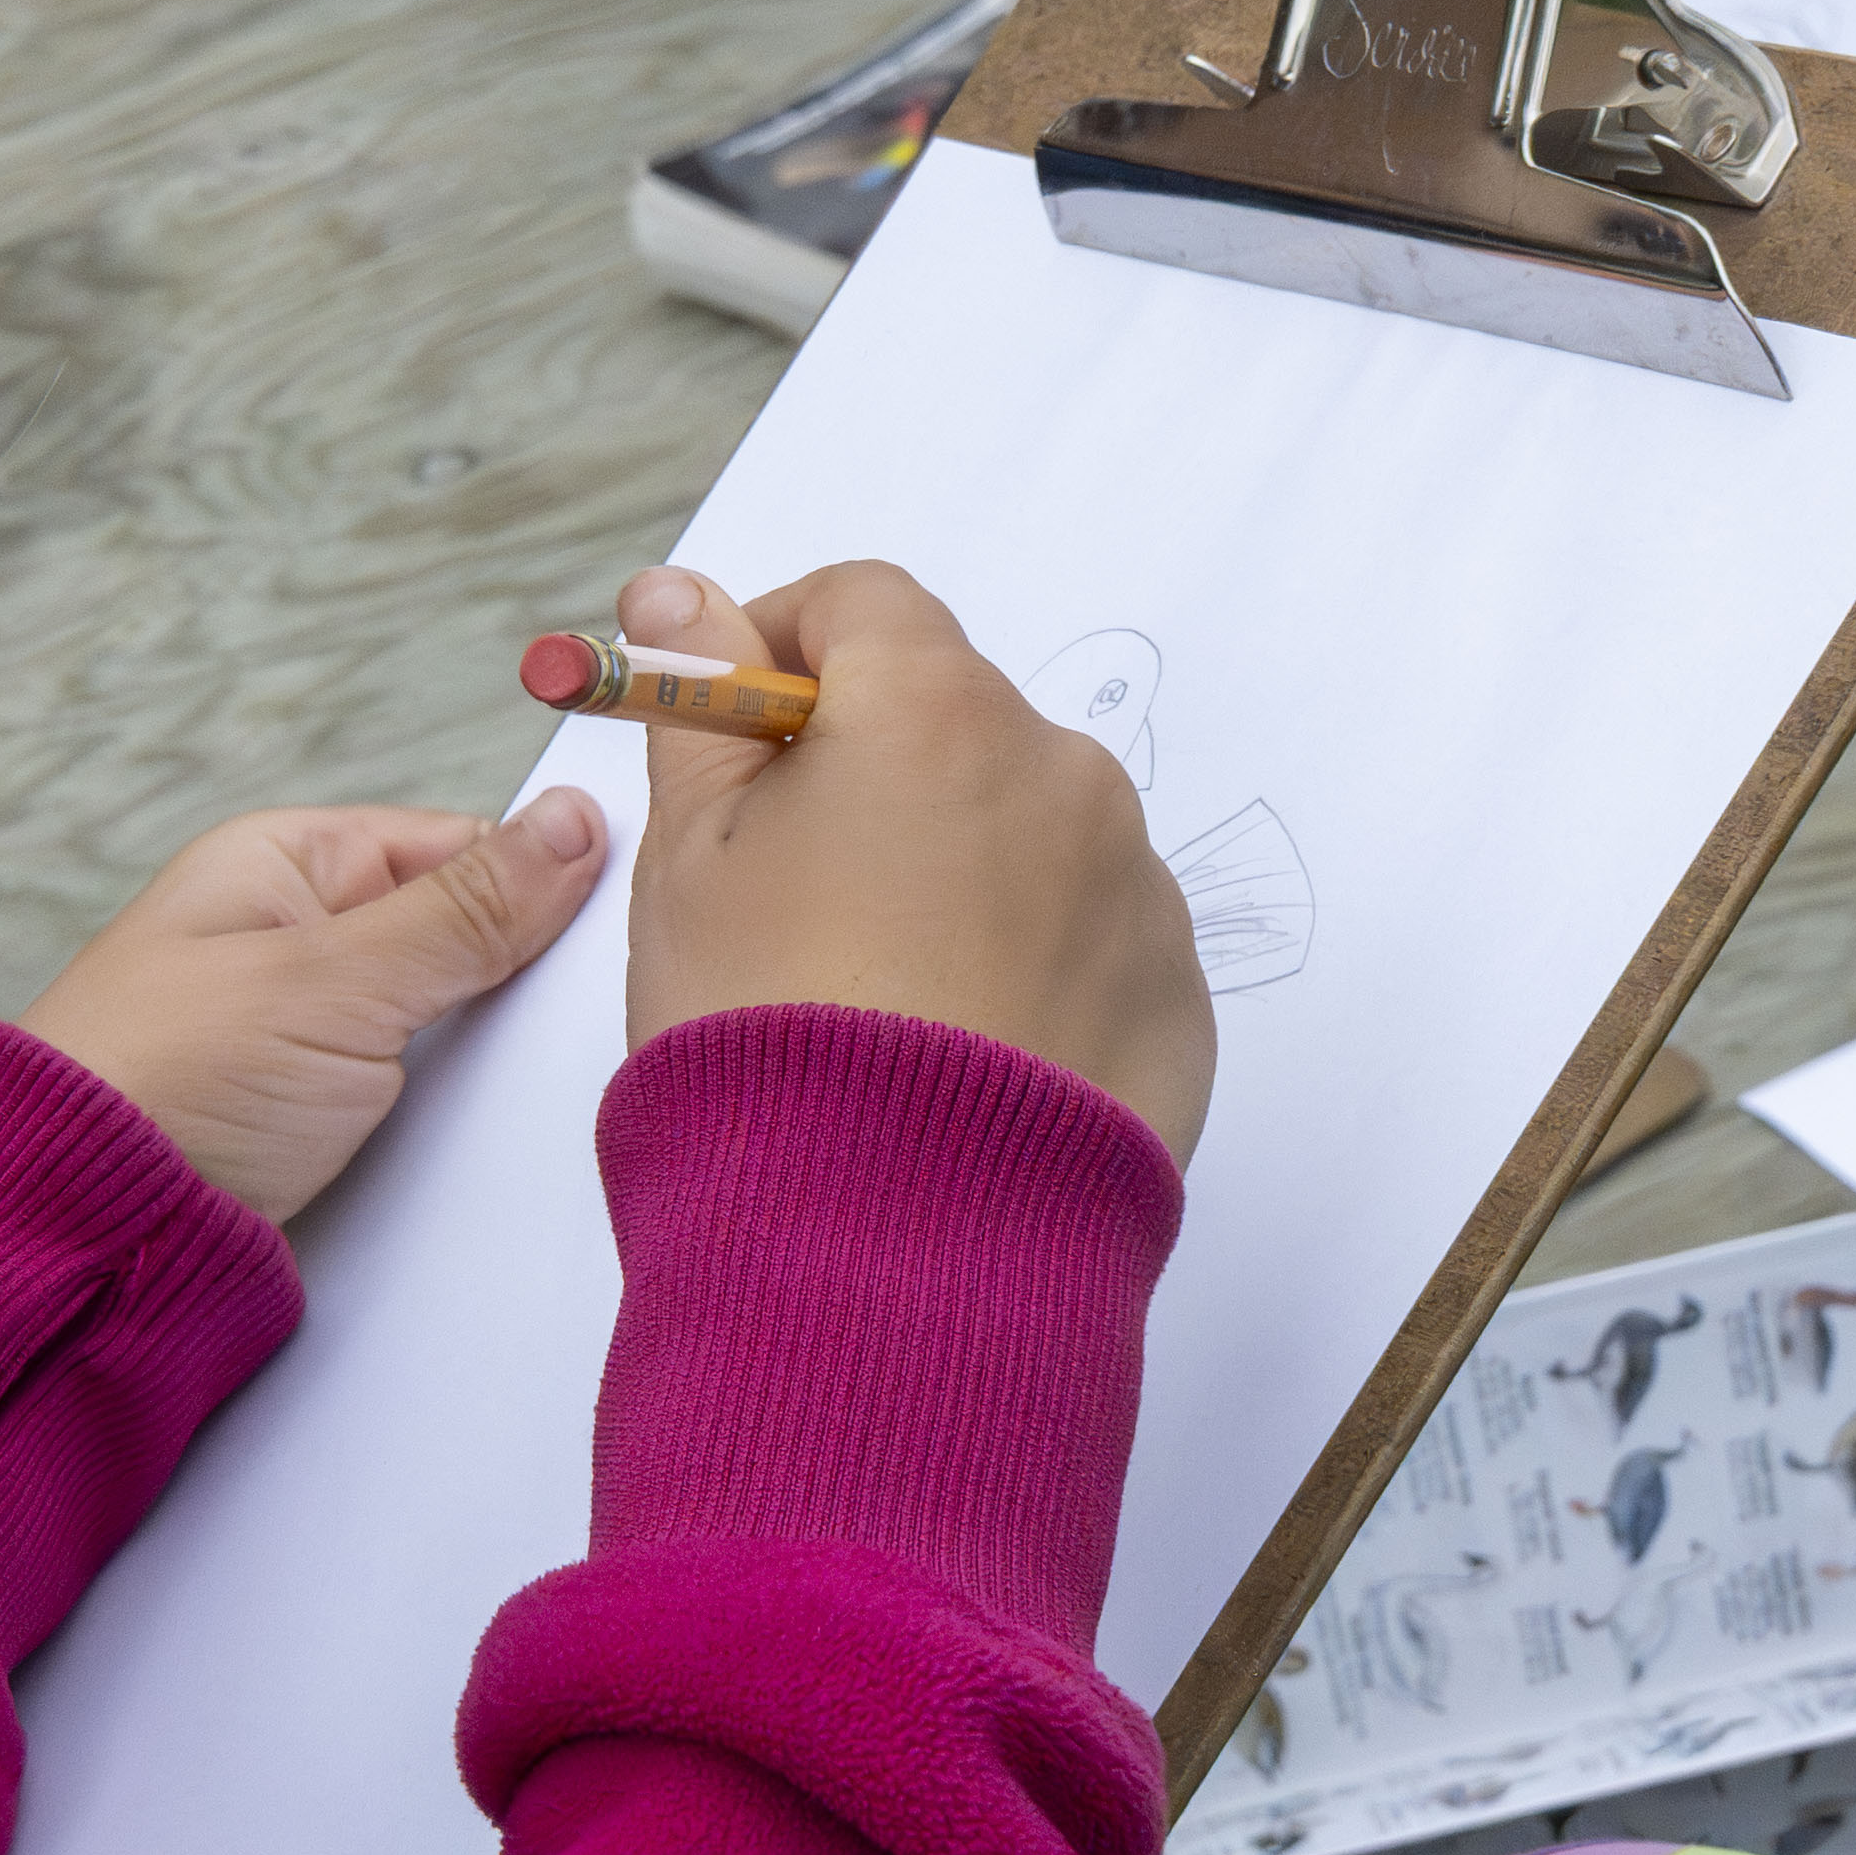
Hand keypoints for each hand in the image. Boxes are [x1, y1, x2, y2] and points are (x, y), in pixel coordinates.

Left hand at [19, 799, 612, 1220]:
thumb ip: (465, 911)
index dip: (535, 881)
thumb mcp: (335, 982)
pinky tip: (490, 1143)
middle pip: (450, 939)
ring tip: (541, 1090)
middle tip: (585, 1021)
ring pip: (435, 1029)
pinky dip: (445, 1120)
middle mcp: (290, 938)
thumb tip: (569, 822)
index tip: (619, 919)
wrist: (76, 1240)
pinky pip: (405, 1100)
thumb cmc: (167, 1084)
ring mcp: (296, 1033)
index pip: (452, 846)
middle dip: (511, 984)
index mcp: (284, 865)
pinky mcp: (302, 1119)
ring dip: (481, 1064)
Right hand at [614, 563, 1210, 1161]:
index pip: (863, 607)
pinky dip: (1025, 970)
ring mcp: (1137, 892)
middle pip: (953, 723)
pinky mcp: (1177, 1001)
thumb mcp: (689, 864)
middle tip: (787, 899)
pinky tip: (953, 1061)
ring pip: (1027, 837)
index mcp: (936, 714)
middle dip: (872, 778)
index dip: (782, 649)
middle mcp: (1065, 777)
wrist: (890, 1258)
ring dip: (956, 874)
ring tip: (874, 1005)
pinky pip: (1088, 943)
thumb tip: (678, 597)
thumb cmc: (766, 1042)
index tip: (734, 734)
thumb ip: (701, 713)